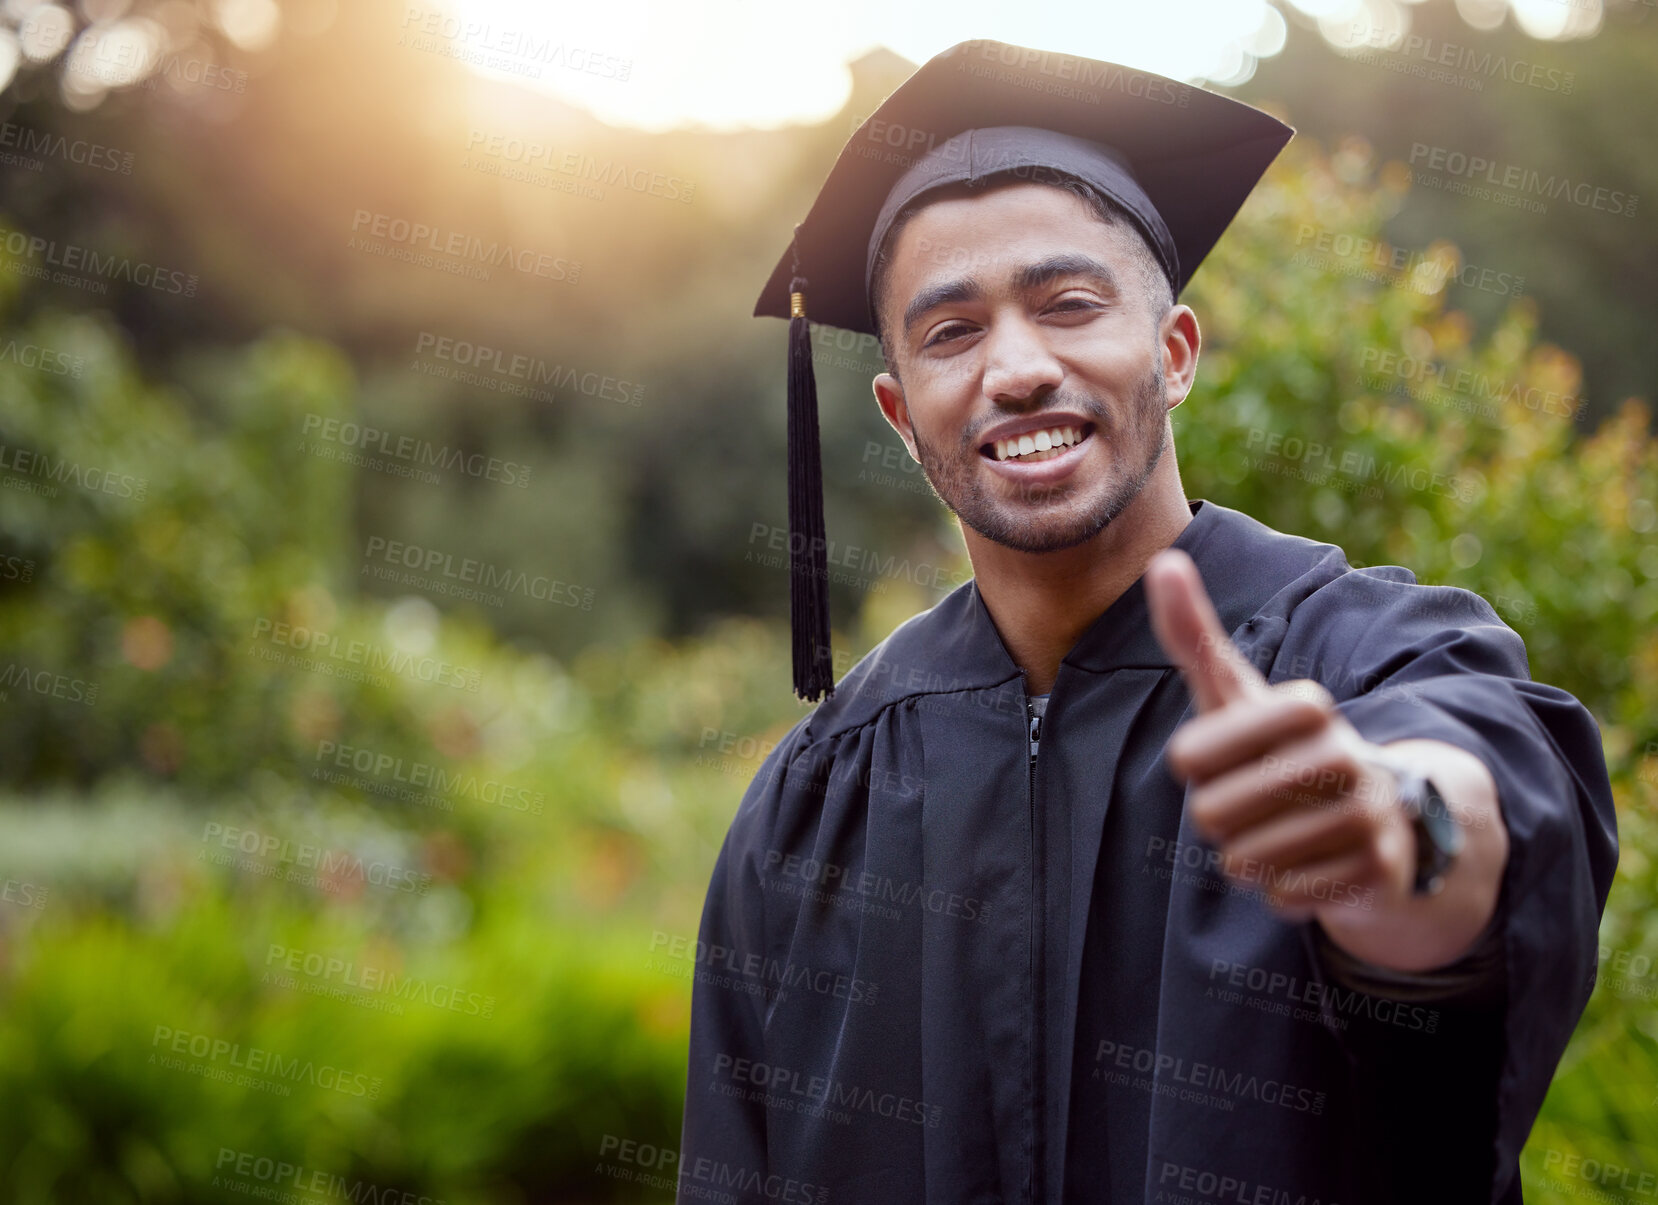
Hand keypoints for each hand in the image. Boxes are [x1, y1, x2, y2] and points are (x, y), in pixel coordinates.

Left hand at [1144, 548, 1416, 921]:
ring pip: (1247, 861)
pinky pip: (1284, 897)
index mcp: (1306, 706)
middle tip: (1248, 803)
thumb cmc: (1281, 748)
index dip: (1191, 764)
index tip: (1214, 756)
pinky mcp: (1378, 871)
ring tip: (1276, 832)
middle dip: (1217, 819)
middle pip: (1213, 816)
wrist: (1382, 816)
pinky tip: (1305, 863)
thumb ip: (1195, 636)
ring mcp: (1368, 815)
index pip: (1191, 757)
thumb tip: (1163, 560)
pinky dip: (1280, 890)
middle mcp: (1346, 755)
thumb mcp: (1237, 693)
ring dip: (1247, 857)